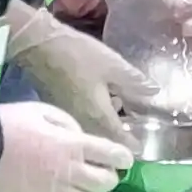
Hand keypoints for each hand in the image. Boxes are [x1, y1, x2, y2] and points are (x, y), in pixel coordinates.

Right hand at [0, 4, 146, 139]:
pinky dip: (93, 118)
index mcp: (99, 118)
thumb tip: (154, 93)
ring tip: (117, 109)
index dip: (134, 145)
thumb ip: (135, 82)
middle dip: (119, 138)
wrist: (38, 46)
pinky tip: (98, 101)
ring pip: (92, 133)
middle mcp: (83, 125)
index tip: (143, 144)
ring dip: (105, 127)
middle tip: (132, 127)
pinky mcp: (59, 111)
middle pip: (105, 141)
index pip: (121, 142)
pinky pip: (81, 123)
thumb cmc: (78, 55)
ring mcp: (68, 119)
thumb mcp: (114, 65)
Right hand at [0, 100, 126, 191]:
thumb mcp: (42, 110)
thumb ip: (68, 123)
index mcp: (74, 146)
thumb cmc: (8, 124)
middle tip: (97, 170)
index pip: (114, 156)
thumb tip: (80, 138)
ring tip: (72, 184)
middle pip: (106, 183)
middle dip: (107, 176)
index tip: (120, 158)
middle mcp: (70, 173)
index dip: (123, 157)